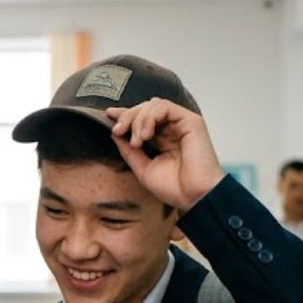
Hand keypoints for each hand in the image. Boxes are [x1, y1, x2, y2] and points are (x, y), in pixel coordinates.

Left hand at [106, 99, 225, 211]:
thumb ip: (128, 150)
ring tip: (137, 142)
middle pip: (145, 108)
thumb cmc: (173, 187)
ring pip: (153, 105)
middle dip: (127, 117)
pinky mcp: (191, 121)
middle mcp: (172, 128)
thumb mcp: (142, 168)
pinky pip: (165, 107)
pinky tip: (146, 135)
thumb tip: (114, 132)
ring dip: (138, 120)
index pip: (141, 119)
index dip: (125, 114)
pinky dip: (150, 117)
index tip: (108, 115)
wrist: (193, 197)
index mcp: (162, 138)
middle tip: (118, 131)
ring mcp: (181, 123)